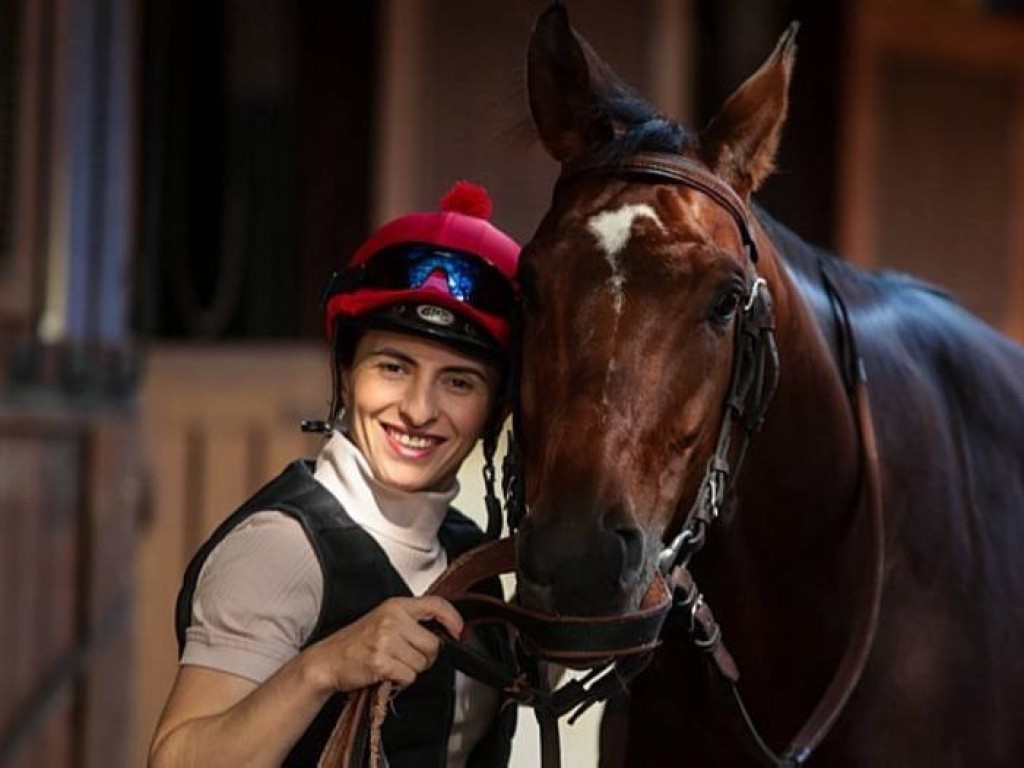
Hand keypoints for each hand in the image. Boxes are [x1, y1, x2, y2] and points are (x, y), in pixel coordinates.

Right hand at [308, 596, 463, 692]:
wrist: (328, 660)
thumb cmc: (356, 642)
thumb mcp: (383, 620)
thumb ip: (411, 621)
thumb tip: (444, 633)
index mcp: (395, 606)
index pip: (435, 605)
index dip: (453, 619)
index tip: (459, 631)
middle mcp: (392, 620)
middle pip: (433, 644)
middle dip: (425, 657)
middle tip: (406, 657)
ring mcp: (386, 640)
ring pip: (422, 663)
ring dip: (411, 670)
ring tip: (392, 663)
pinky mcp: (381, 662)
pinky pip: (409, 677)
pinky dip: (401, 680)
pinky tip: (386, 673)